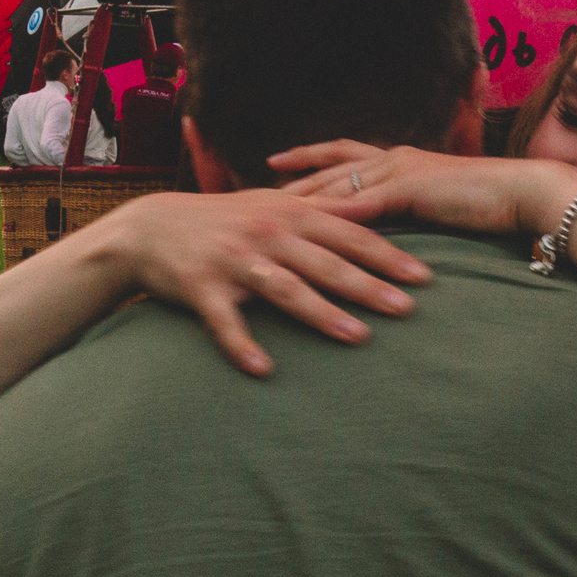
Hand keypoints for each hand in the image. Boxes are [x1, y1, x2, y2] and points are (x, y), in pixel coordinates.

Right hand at [97, 190, 432, 377]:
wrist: (151, 228)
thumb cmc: (224, 220)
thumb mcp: (271, 205)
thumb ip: (319, 212)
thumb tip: (373, 210)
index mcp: (289, 213)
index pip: (349, 234)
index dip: (388, 255)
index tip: (425, 276)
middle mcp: (267, 234)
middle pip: (326, 263)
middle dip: (369, 286)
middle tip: (407, 309)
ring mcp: (234, 261)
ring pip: (286, 289)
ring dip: (323, 314)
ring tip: (359, 338)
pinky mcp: (202, 288)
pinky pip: (226, 322)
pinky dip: (243, 346)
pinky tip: (264, 370)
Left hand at [269, 141, 576, 237]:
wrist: (526, 194)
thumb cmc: (491, 204)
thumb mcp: (439, 206)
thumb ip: (411, 212)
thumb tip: (387, 228)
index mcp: (400, 161)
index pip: (343, 159)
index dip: (308, 164)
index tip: (274, 168)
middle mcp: (395, 159)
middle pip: (330, 167)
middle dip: (292, 177)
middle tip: (251, 185)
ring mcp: (402, 171)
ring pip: (340, 182)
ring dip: (304, 196)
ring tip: (268, 208)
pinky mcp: (413, 189)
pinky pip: (365, 200)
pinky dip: (336, 211)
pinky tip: (309, 224)